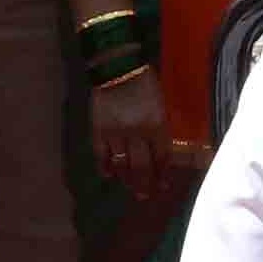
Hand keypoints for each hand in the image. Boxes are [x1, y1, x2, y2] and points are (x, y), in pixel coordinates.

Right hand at [84, 68, 192, 188]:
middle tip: (146, 195)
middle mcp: (137, 133)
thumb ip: (160, 126)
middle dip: (145, 183)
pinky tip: (108, 175)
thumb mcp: (160, 103)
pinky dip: (104, 166)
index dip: (163, 172)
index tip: (164, 184)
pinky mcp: (98, 129)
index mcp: (156, 125)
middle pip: (142, 166)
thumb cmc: (144, 81)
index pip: (161, 156)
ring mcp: (116, 133)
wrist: (117, 66)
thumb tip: (160, 149)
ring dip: (127, 179)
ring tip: (131, 190)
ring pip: (122, 163)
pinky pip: (101, 154)